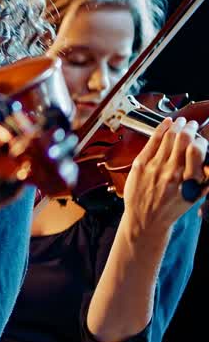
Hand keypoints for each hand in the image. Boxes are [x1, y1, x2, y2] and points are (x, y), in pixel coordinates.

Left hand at [121, 116, 208, 239]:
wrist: (145, 219)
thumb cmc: (171, 208)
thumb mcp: (195, 196)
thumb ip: (205, 179)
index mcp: (188, 180)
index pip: (197, 150)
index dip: (200, 140)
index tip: (200, 139)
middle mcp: (171, 172)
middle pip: (182, 139)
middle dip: (189, 127)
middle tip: (191, 124)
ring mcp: (154, 167)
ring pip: (167, 137)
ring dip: (176, 125)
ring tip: (181, 122)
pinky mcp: (140, 165)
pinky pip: (152, 141)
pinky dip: (161, 129)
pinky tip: (166, 123)